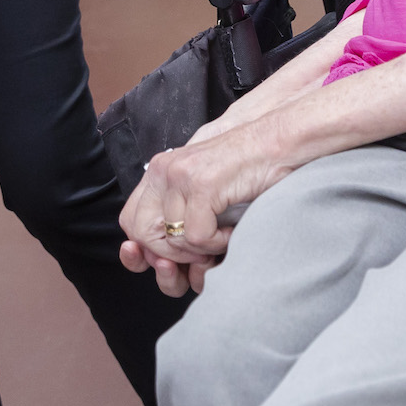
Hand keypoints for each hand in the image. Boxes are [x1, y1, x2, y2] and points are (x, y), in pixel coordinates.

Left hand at [116, 121, 295, 297]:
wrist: (276, 143)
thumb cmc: (246, 172)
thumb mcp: (202, 192)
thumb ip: (178, 215)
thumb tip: (160, 262)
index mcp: (159, 173)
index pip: (129, 221)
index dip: (145, 249)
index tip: (167, 262)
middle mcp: (163, 171)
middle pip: (142, 234)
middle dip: (172, 256)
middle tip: (201, 253)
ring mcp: (180, 176)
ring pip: (172, 240)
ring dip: (201, 250)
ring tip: (222, 235)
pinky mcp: (202, 184)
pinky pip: (198, 237)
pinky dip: (218, 243)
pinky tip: (232, 229)